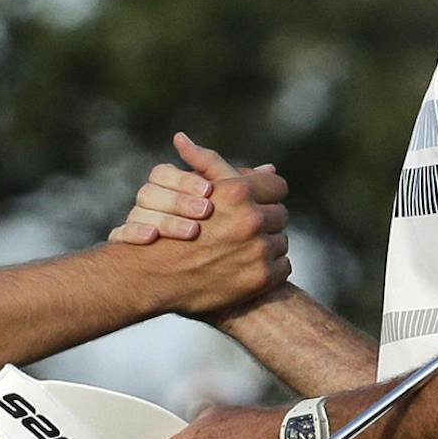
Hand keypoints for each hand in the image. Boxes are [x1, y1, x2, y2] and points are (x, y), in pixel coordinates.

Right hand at [111, 135, 290, 316]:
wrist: (154, 277)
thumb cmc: (169, 228)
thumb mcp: (188, 188)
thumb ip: (216, 167)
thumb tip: (255, 160)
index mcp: (238, 192)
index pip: (277, 186)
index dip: (266, 194)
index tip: (256, 203)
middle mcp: (251, 220)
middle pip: (280, 214)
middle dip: (265, 220)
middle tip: (247, 230)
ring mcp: (258, 250)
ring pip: (281, 241)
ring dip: (266, 245)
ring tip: (243, 251)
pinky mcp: (261, 277)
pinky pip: (283, 266)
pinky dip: (269, 268)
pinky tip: (247, 268)